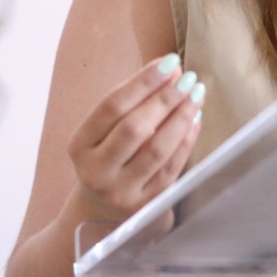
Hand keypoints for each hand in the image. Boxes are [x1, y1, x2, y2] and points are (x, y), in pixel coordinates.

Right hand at [66, 53, 203, 226]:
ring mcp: (121, 192)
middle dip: (164, 98)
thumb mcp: (102, 134)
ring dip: (180, 117)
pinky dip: (186, 141)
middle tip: (187, 77)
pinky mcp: (146, 205)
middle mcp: (96, 171)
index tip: (169, 62)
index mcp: (80, 146)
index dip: (142, 82)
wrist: (100, 213)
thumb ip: (129, 104)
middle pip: (134, 128)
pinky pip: (171, 169)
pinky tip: (195, 119)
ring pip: (156, 150)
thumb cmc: (107, 158)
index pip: (111, 107)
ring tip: (196, 94)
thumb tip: (169, 69)